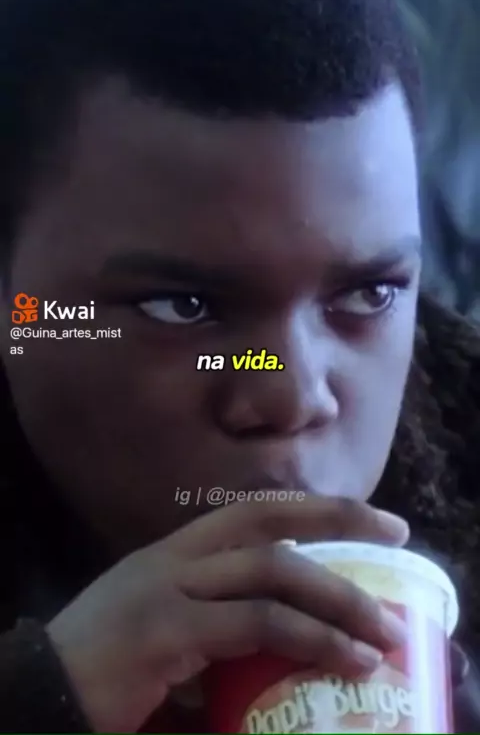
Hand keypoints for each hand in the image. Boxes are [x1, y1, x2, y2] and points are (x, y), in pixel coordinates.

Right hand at [47, 494, 408, 732]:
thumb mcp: (165, 634)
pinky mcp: (167, 629)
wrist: (38, 694)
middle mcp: (174, 558)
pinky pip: (255, 624)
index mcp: (175, 553)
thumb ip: (215, 630)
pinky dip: (309, 638)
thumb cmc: (103, 670)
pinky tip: (343, 657)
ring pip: (272, 570)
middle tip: (396, 536)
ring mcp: (169, 588)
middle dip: (340, 522)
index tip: (371, 517)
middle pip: (270, 525)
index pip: (254, 512)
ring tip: (382, 630)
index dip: (315, 508)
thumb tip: (275, 650)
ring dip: (337, 597)